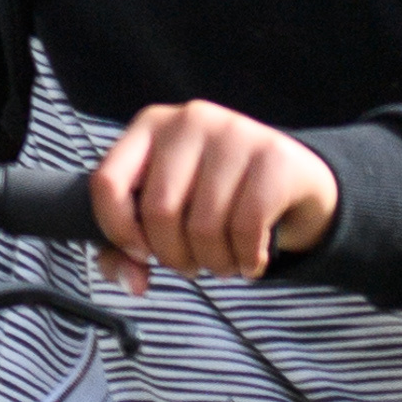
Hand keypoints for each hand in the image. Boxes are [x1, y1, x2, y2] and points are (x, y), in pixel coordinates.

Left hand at [87, 99, 342, 288]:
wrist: (294, 179)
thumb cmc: (219, 196)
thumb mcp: (170, 212)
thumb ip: (132, 249)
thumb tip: (134, 281)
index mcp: (150, 127)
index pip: (107, 182)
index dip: (118, 230)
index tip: (141, 253)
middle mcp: (189, 120)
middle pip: (159, 212)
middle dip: (174, 257)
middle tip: (191, 265)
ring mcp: (234, 132)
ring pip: (204, 225)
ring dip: (214, 263)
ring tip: (224, 263)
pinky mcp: (273, 155)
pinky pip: (246, 226)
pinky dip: (246, 259)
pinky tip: (250, 261)